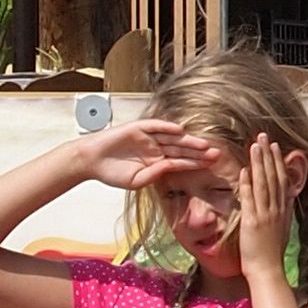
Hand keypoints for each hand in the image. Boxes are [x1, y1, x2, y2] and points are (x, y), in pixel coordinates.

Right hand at [74, 117, 230, 195]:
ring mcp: (148, 137)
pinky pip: (155, 126)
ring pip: (172, 138)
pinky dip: (166, 127)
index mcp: (157, 161)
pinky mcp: (138, 128)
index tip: (213, 165)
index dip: (196, 162)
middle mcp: (156, 148)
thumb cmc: (112, 172)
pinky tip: (180, 130)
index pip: (181, 161)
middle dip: (198, 152)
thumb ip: (155, 174)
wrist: (91, 161)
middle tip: (217, 154)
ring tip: (204, 144)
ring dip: (188, 140)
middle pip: (182, 148)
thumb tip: (171, 167)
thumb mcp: (137, 180)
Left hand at [231, 131, 305, 268]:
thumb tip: (282, 199)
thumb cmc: (271, 253)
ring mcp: (265, 215)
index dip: (278, 161)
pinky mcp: (253, 222)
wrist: (267, 271)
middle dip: (268, 155)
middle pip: (273, 176)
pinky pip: (250, 199)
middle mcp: (276, 209)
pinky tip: (245, 170)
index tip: (274, 146)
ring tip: (255, 145)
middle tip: (264, 136)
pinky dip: (248, 184)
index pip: (281, 179)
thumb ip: (280, 212)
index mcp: (283, 210)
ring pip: (263, 183)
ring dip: (259, 163)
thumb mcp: (281, 228)